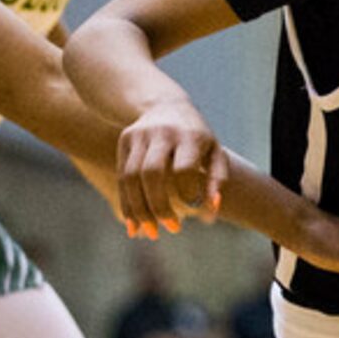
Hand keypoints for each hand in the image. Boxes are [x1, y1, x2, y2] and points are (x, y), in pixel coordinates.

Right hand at [117, 99, 226, 236]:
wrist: (166, 104)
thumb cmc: (197, 138)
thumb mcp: (214, 153)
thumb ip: (216, 181)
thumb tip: (211, 211)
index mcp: (189, 135)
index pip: (183, 168)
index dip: (186, 193)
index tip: (191, 211)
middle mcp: (162, 132)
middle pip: (152, 173)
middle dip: (159, 206)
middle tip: (171, 229)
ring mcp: (140, 135)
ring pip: (131, 177)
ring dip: (139, 209)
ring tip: (149, 233)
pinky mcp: (125, 140)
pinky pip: (122, 176)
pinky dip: (126, 203)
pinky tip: (133, 225)